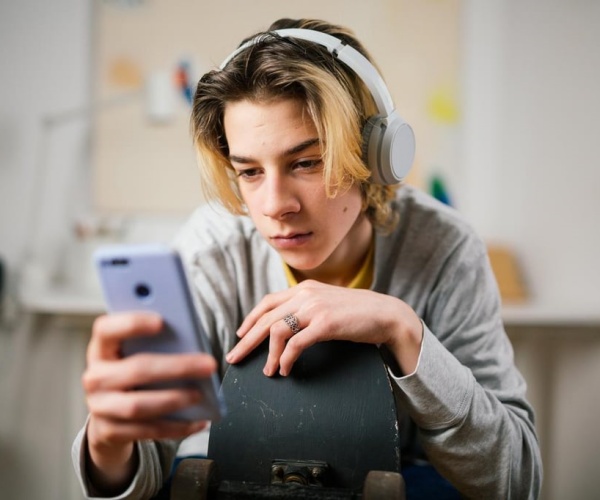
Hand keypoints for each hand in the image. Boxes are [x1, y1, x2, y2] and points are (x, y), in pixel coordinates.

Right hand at [82, 312, 216, 491]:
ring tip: (201, 395)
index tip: (161, 321)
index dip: (131, 324)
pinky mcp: (110, 431)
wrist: (109, 413)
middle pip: (136, 369)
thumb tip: (192, 343)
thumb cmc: (133, 371)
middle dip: (177, 367)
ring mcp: (100, 407)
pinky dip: (176, 427)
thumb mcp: (135, 352)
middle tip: (208, 364)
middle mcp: (95, 377)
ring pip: (138, 405)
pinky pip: (147, 431)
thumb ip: (156, 343)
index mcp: (101, 348)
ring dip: (174, 400)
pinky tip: (199, 421)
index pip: (106, 330)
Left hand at [226, 280, 421, 376]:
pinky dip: (286, 359)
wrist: (386, 314)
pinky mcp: (325, 323)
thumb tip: (285, 325)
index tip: (240, 335)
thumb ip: (306, 307)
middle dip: (247, 340)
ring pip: (277, 331)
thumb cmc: (357, 313)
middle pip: (266, 318)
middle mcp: (306, 294)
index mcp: (304, 288)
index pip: (268, 302)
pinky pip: (296, 343)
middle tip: (235, 358)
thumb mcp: (326, 303)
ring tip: (268, 371)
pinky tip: (286, 369)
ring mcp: (315, 307)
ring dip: (269, 355)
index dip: (250, 319)